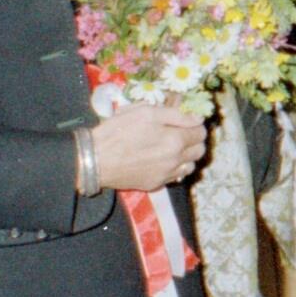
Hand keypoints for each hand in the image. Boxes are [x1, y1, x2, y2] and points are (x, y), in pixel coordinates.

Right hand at [92, 104, 206, 193]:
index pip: (201, 133)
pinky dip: (175, 168)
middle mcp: (175, 160)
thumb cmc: (117, 131)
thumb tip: (197, 118)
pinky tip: (162, 160)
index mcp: (175, 140)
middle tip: (180, 133)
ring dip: (187, 156)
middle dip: (194, 140)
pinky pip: (175, 176)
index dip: (195, 125)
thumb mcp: (145, 112)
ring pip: (190, 166)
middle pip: (199, 151)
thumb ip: (175, 114)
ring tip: (172, 147)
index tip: (187, 121)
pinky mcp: (155, 184)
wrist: (95, 159)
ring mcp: (166, 174)